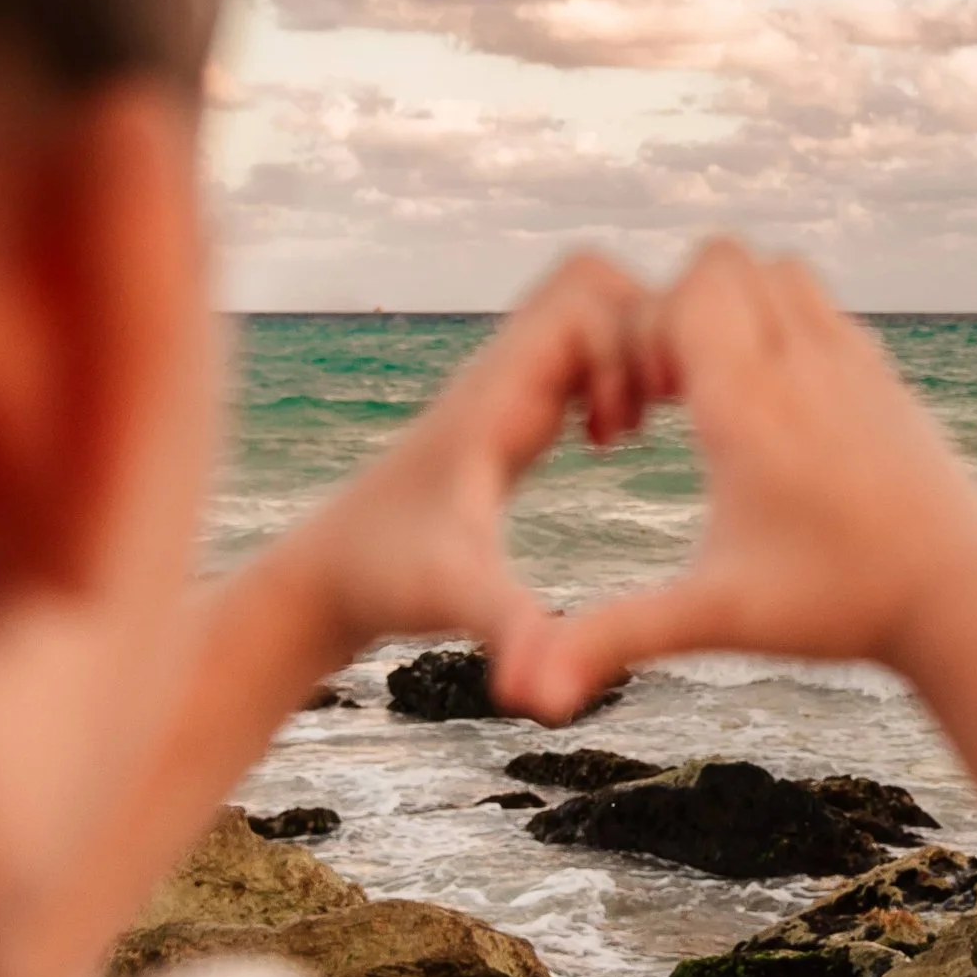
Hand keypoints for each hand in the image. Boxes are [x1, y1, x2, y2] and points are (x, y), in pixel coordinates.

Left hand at [288, 253, 650, 656]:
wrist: (321, 577)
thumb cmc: (382, 579)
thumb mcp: (455, 598)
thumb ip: (507, 628)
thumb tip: (547, 695)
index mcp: (496, 390)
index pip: (587, 296)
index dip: (636, 343)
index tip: (637, 426)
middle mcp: (500, 371)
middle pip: (594, 280)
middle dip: (647, 330)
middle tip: (655, 414)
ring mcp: (504, 385)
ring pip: (589, 309)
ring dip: (632, 350)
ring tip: (634, 429)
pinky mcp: (508, 410)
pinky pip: (577, 350)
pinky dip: (612, 375)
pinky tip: (610, 443)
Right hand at [494, 241, 976, 721]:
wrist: (962, 602)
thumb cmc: (833, 609)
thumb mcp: (711, 620)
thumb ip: (611, 639)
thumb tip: (523, 693)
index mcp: (750, 402)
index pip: (684, 289)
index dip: (643, 329)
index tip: (646, 406)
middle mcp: (804, 363)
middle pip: (728, 258)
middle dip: (686, 303)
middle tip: (679, 391)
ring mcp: (856, 363)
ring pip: (785, 271)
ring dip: (743, 309)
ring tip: (726, 396)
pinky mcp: (890, 380)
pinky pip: (829, 311)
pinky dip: (793, 333)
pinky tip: (784, 419)